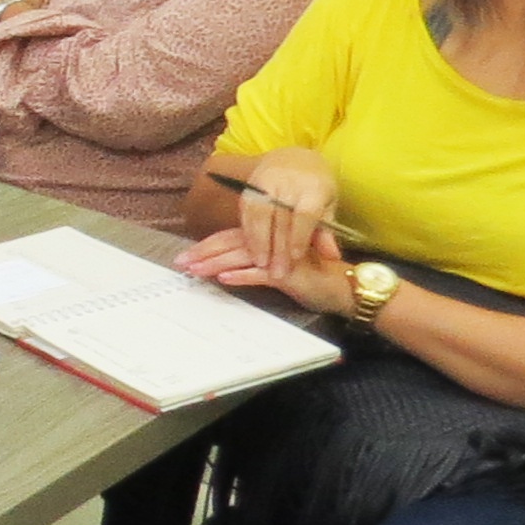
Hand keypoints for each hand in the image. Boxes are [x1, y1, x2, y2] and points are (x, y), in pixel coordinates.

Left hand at [175, 216, 355, 315]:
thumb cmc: (311, 277)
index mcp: (268, 239)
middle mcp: (272, 243)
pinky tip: (224, 279)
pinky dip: (242, 275)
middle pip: (230, 244)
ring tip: (194, 270)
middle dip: (202, 253)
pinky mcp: (289, 274)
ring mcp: (280, 257)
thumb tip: (224, 269)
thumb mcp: (278, 268)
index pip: (231, 238)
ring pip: (242, 256)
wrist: (344, 287)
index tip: (185, 255)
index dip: (206, 245)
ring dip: (215, 263)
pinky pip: (262, 274)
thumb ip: (256, 263)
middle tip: (180, 262)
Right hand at [215, 147, 338, 282]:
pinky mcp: (249, 186)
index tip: (295, 258)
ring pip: (259, 215)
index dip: (298, 237)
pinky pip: (246, 211)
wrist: (292, 158)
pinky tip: (250, 248)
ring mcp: (266, 183)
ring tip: (260, 263)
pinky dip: (248, 232)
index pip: (303, 214)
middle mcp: (288, 183)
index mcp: (312, 187)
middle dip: (278, 248)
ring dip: (258, 241)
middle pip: (280, 219)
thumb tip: (332, 257)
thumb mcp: (327, 205)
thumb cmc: (315, 186)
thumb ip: (326, 231)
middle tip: (277, 272)